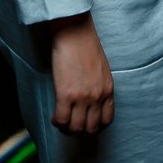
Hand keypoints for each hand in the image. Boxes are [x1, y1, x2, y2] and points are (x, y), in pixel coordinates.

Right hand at [49, 12, 113, 134]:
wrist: (74, 31)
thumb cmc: (85, 44)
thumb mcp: (101, 68)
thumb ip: (99, 86)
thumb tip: (91, 100)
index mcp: (108, 89)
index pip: (107, 120)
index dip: (96, 127)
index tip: (87, 124)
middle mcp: (97, 97)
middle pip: (91, 128)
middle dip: (81, 131)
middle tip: (72, 126)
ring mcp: (82, 97)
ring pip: (76, 128)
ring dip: (68, 129)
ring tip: (62, 123)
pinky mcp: (65, 95)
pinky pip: (61, 120)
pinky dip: (57, 122)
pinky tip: (54, 117)